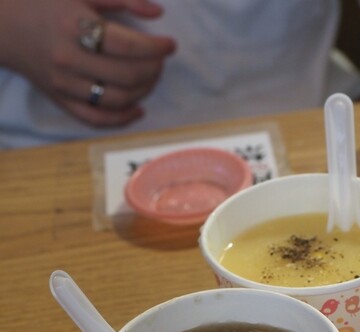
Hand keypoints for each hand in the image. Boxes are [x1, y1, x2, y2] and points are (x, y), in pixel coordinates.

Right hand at [0, 0, 175, 126]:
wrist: (3, 24)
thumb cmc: (43, 1)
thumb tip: (158, 12)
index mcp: (75, 26)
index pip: (128, 45)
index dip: (156, 47)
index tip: (170, 45)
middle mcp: (69, 59)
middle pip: (127, 76)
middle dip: (153, 70)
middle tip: (160, 61)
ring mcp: (64, 84)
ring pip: (116, 100)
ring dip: (143, 92)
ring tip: (151, 78)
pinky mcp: (61, 100)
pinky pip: (96, 118)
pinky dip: (122, 118)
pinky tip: (138, 109)